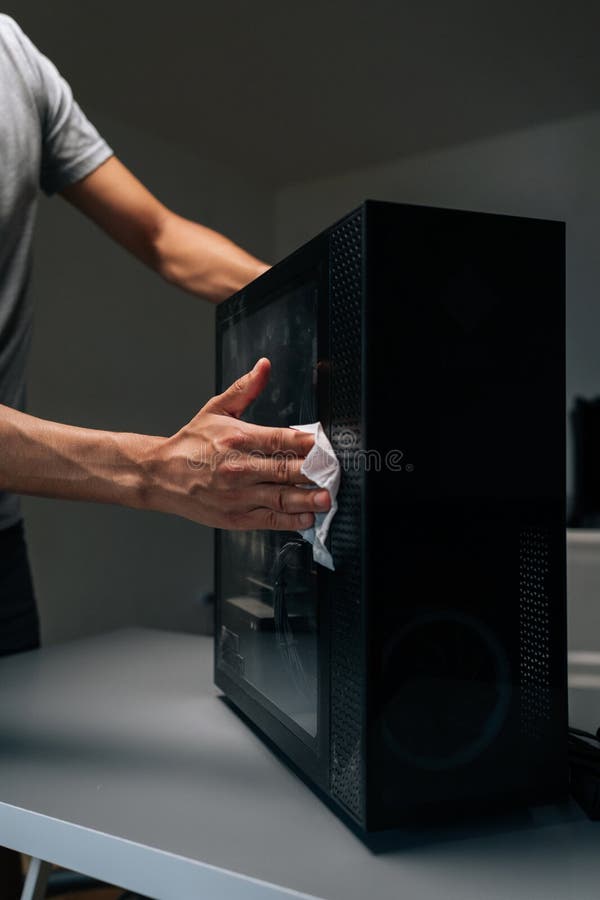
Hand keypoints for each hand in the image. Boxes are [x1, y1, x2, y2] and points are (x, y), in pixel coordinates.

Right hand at [143, 358, 329, 529]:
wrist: (159, 475)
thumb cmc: (190, 444)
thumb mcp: (216, 409)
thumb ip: (245, 389)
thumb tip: (264, 366)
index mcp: (237, 438)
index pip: (281, 439)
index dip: (308, 443)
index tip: (326, 445)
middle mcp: (239, 467)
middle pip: (285, 469)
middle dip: (314, 472)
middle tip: (335, 472)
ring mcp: (237, 495)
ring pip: (281, 497)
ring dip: (307, 498)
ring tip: (327, 498)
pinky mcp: (235, 517)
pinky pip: (269, 519)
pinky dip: (290, 520)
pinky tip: (307, 516)